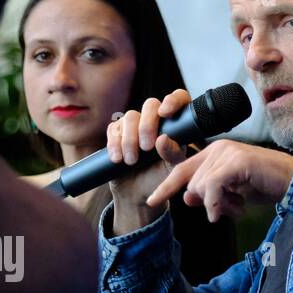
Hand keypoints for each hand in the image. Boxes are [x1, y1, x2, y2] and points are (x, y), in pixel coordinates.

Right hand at [105, 89, 196, 234]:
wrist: (137, 194)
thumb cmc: (159, 178)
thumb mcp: (172, 170)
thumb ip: (173, 154)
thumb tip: (163, 139)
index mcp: (175, 124)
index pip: (178, 99)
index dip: (172, 101)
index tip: (165, 113)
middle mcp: (155, 119)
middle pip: (150, 105)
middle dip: (146, 126)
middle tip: (146, 148)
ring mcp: (135, 124)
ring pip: (130, 117)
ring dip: (129, 139)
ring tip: (131, 161)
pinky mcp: (117, 132)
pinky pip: (113, 129)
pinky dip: (114, 144)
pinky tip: (117, 159)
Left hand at [147, 139, 292, 222]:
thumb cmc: (264, 186)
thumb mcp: (232, 194)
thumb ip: (209, 195)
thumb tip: (187, 198)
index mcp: (214, 153)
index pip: (181, 170)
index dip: (166, 187)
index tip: (151, 201)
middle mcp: (218, 148)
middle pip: (191, 185)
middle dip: (210, 203)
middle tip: (234, 206)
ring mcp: (227, 152)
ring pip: (200, 187)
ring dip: (219, 205)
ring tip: (240, 204)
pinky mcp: (236, 161)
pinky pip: (212, 187)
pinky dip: (219, 203)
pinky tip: (235, 210)